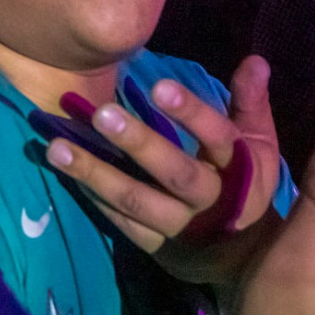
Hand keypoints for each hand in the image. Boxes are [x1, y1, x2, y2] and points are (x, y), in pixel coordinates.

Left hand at [44, 57, 282, 284]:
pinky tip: (66, 173)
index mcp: (237, 168)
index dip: (191, 113)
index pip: (218, 137)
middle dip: (137, 143)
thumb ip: (250, 102)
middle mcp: (207, 198)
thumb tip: (254, 60)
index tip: (158, 85)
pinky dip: (93, 197)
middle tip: (101, 114)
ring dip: (95, 174)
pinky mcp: (153, 244)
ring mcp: (177, 225)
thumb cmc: (244, 183)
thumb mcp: (258, 143)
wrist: (238, 253)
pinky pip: (120, 221)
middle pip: (174, 172)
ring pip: (135, 201)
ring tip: (57, 148)